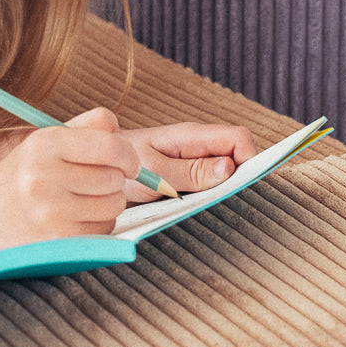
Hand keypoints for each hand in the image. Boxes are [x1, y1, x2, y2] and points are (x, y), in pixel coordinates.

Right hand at [0, 107, 141, 243]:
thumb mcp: (46, 141)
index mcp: (43, 144)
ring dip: (107, 202)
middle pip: (115, 177)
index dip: (128, 155)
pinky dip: (98, 223)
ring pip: (114, 204)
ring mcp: (51, 212)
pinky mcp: (60, 240)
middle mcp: (44, 178)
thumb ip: (86, 127)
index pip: (110, 145)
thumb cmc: (24, 174)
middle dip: (113, 178)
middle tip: (92, 181)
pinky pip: (105, 228)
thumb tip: (119, 131)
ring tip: (81, 199)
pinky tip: (75, 218)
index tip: (127, 162)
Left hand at [122, 123, 257, 202]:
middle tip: (219, 200)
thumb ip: (190, 171)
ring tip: (204, 206)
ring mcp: (195, 162)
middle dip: (239, 179)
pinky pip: (212, 186)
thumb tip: (228, 168)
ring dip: (224, 191)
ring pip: (228, 173)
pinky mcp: (190, 178)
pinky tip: (198, 209)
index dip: (249, 159)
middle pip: (239, 156)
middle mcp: (198, 147)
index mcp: (192, 137)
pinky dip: (212, 198)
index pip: (239, 138)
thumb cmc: (122, 166)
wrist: (97, 169)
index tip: (238, 186)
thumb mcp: (154, 171)